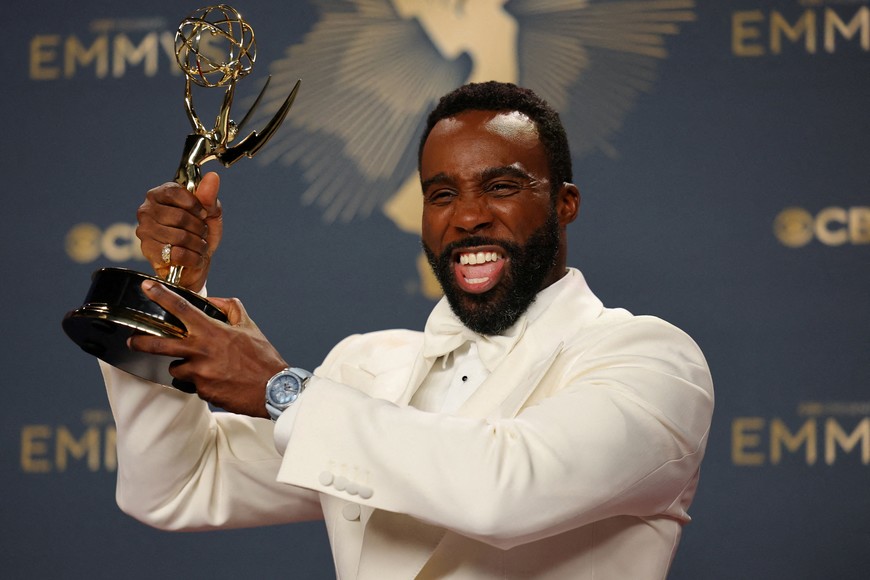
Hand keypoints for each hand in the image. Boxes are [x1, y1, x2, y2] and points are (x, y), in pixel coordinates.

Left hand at [129, 279, 287, 417]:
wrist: (272, 389)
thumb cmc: (263, 358)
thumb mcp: (250, 327)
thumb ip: (231, 308)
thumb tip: (214, 301)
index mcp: (212, 331)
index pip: (182, 308)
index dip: (161, 295)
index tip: (147, 286)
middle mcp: (201, 351)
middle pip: (160, 344)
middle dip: (141, 341)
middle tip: (133, 340)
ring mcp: (199, 373)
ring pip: (175, 368)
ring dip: (183, 366)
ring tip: (202, 367)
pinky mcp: (201, 391)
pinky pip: (191, 385)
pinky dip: (200, 382)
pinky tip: (216, 381)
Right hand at [136, 172, 222, 291]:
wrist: (194, 263)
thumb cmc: (199, 234)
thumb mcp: (210, 214)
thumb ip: (209, 196)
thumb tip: (212, 177)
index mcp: (160, 194)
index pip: (173, 192)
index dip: (193, 204)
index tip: (203, 213)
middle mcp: (147, 210)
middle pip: (179, 217)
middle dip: (199, 228)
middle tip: (202, 233)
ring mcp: (144, 230)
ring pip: (179, 237)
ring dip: (198, 244)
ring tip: (200, 246)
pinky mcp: (148, 251)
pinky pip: (177, 254)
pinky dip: (193, 258)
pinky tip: (194, 257)